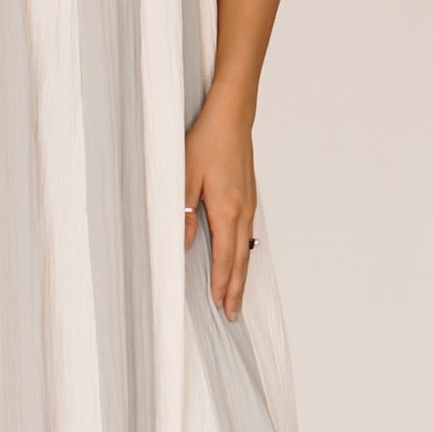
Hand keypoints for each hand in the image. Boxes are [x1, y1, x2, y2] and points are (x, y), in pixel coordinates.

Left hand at [185, 87, 257, 321]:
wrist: (231, 117)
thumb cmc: (206, 142)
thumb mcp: (184, 176)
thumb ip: (183, 212)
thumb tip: (184, 244)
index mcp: (226, 209)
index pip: (226, 257)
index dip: (223, 284)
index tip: (222, 305)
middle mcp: (242, 211)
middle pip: (241, 259)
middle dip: (237, 289)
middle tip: (234, 315)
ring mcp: (249, 204)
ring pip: (247, 249)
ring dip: (242, 274)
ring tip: (236, 296)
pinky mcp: (248, 197)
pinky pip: (247, 234)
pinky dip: (244, 254)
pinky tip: (240, 261)